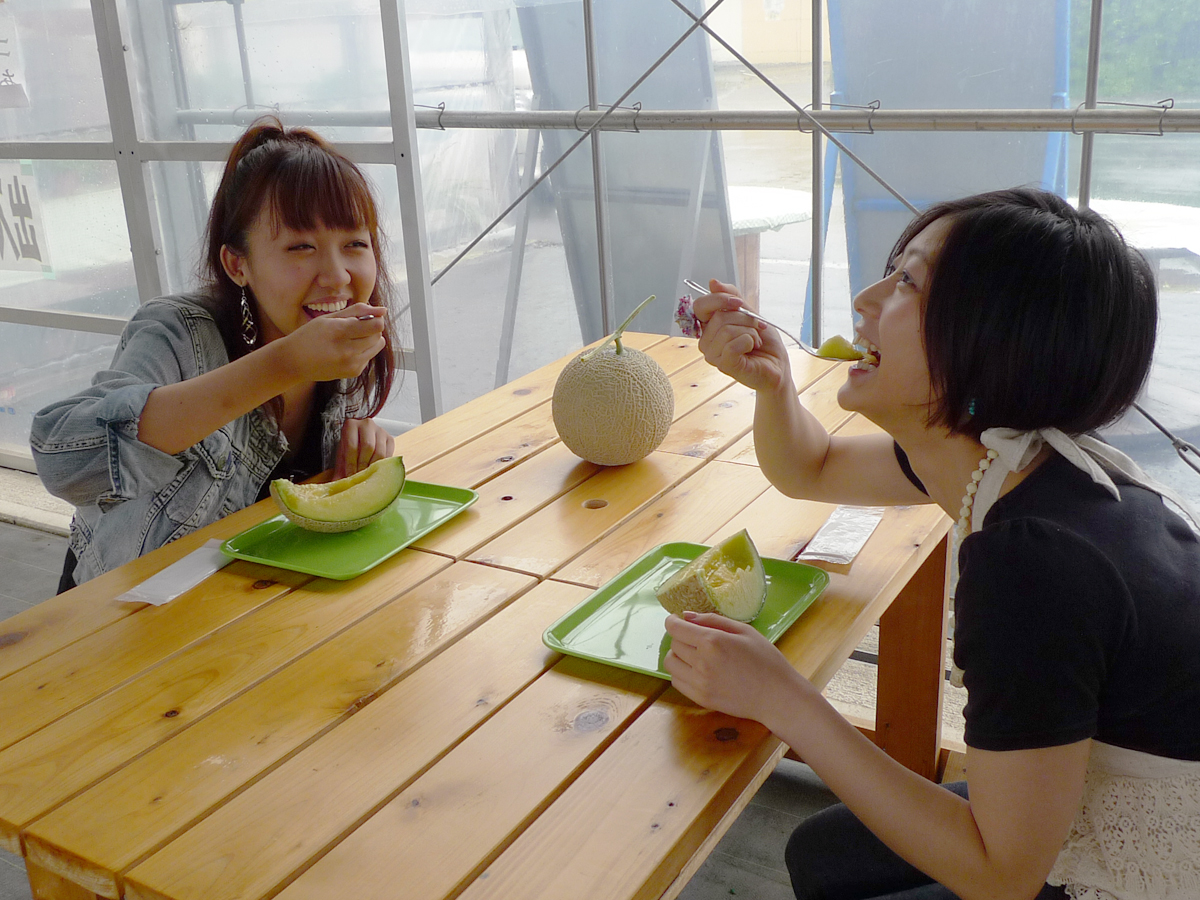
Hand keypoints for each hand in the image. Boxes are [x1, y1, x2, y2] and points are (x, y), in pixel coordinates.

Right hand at [281, 304, 386, 382]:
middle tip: (356, 326)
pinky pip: (369, 356)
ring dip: (370, 339)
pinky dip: (363, 351)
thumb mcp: (329, 318)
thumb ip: (357, 311)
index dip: (376, 319)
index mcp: (339, 332)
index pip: (375, 325)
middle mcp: (347, 350)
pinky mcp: (353, 372)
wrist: (294, 362)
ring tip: (352, 337)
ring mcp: (351, 364)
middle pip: (378, 334)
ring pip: (377, 346)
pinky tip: (347, 350)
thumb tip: (383, 310)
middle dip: (372, 328)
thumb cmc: (310, 336)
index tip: (367, 317)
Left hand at [335, 417, 394, 478]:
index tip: (349, 476)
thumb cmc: (350, 448)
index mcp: (351, 425)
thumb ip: (339, 470)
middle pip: (368, 447)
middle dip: (363, 465)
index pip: (352, 446)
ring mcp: (381, 431)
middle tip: (359, 478)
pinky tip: (376, 473)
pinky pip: (389, 456)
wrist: (360, 440)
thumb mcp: (342, 457)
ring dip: (373, 467)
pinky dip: (382, 467)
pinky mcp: (390, 439)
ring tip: (367, 476)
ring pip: (380, 452)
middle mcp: (367, 424)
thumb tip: (334, 486)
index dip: (350, 463)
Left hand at [663, 611, 806, 725]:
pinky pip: (677, 682)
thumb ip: (713, 620)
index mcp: (712, 642)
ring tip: (694, 654)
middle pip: (673, 644)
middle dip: (680, 637)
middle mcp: (701, 662)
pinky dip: (681, 673)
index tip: (676, 619)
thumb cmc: (766, 660)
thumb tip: (686, 616)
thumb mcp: (744, 631)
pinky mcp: (701, 699)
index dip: (672, 621)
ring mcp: (699, 683)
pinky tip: (696, 670)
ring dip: (678, 655)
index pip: (675, 628)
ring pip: (671, 664)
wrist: (777, 696)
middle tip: (695, 637)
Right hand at [692, 279, 790, 393]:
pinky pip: (733, 344)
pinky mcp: (724, 365)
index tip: (738, 302)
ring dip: (750, 332)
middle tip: (757, 328)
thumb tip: (712, 283)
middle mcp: (706, 342)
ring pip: (727, 330)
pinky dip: (750, 342)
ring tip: (756, 342)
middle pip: (719, 316)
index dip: (719, 299)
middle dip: (745, 318)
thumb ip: (731, 297)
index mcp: (709, 327)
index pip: (700, 306)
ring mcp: (713, 355)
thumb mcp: (750, 313)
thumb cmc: (764, 343)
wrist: (777, 365)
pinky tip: (753, 349)